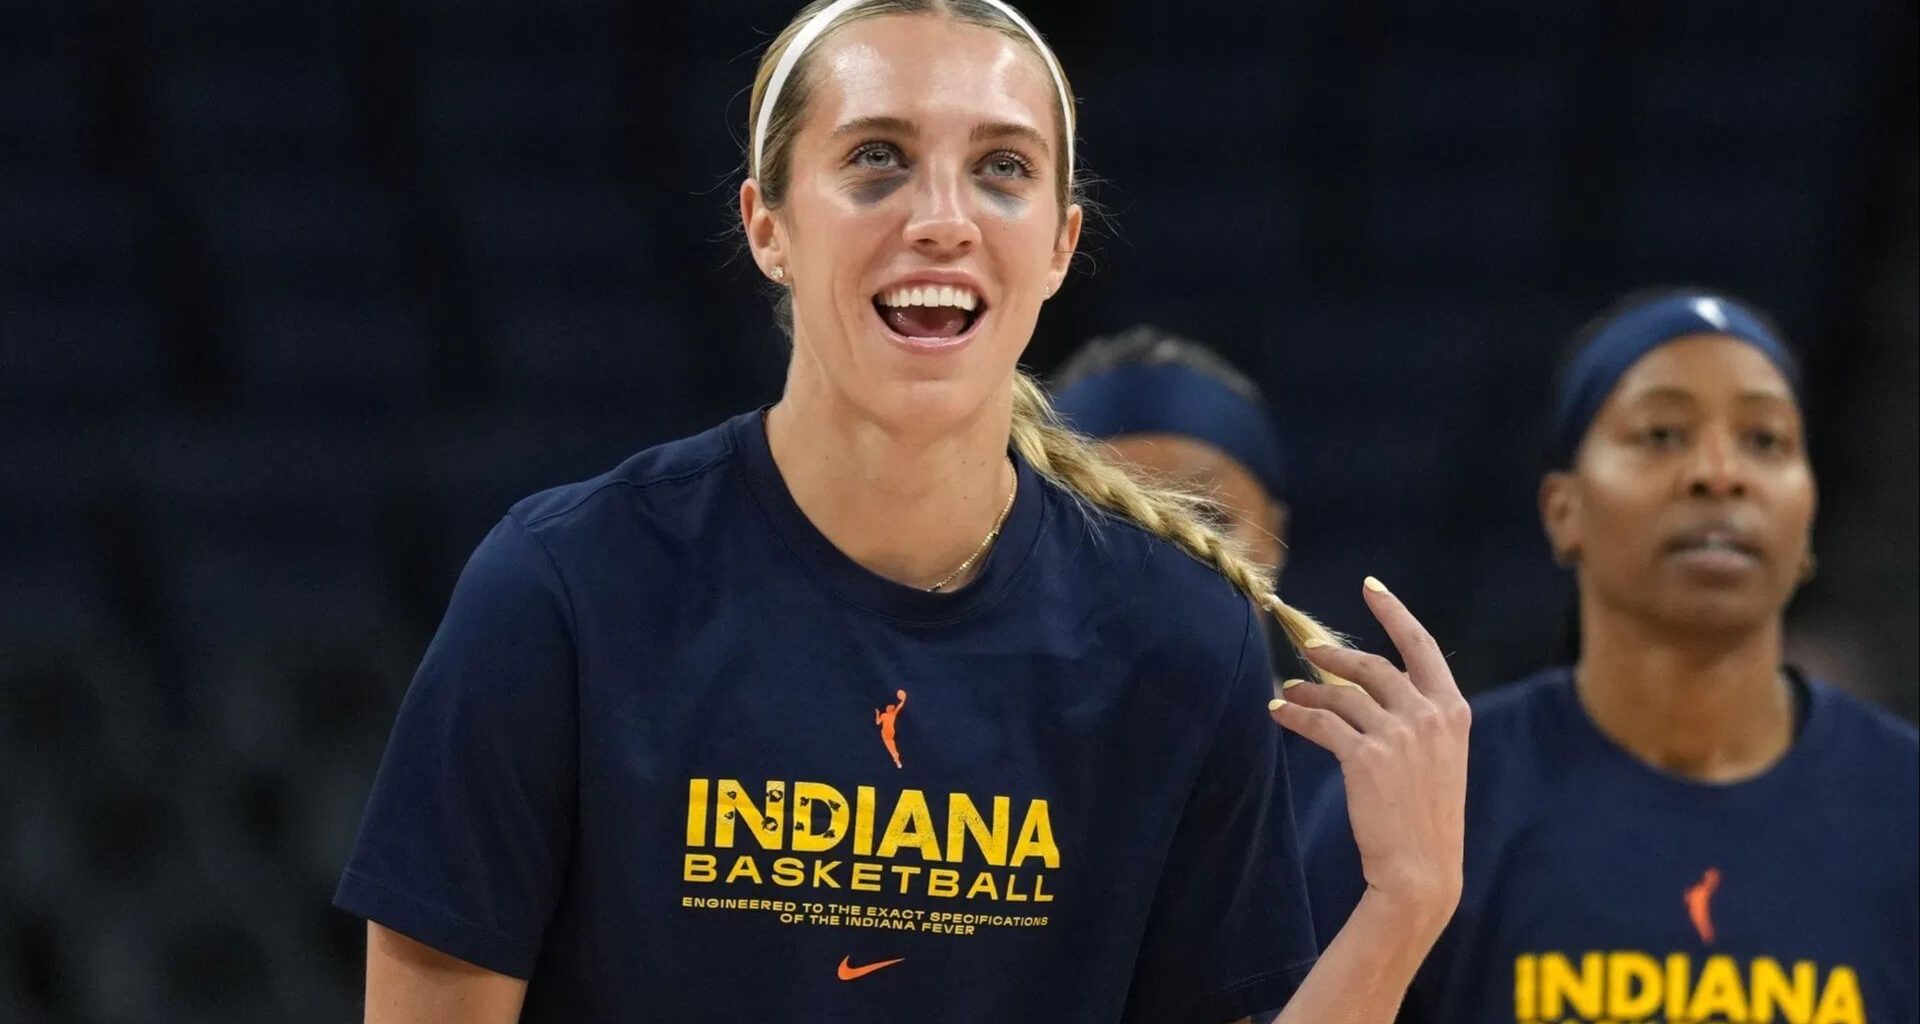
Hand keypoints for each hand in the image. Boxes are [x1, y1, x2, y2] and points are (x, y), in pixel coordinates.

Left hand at [1268, 577, 1468, 923]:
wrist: (1423, 870)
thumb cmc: (1428, 819)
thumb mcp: (1440, 761)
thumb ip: (1419, 721)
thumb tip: (1379, 693)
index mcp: (1454, 712)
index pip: (1422, 647)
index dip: (1394, 613)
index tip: (1371, 587)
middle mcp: (1429, 715)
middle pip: (1373, 666)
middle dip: (1335, 654)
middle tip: (1309, 648)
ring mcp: (1399, 734)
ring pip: (1342, 694)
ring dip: (1309, 688)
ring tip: (1289, 689)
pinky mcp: (1366, 756)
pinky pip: (1321, 722)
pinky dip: (1295, 713)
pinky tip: (1279, 712)